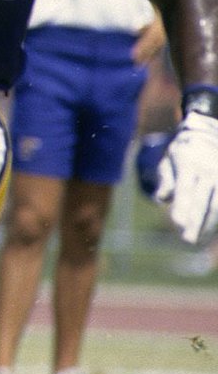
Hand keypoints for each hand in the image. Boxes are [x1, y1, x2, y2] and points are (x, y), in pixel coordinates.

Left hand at [155, 111, 217, 243]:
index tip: (178, 225)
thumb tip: (162, 199)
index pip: (185, 189)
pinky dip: (217, 218)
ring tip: (200, 241)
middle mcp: (209, 170)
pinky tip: (211, 232)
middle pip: (204, 201)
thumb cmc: (182, 151)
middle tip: (188, 241)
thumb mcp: (168, 160)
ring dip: (210, 225)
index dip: (182, 207)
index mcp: (189, 164)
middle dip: (197, 223)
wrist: (208, 132)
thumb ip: (165, 180)